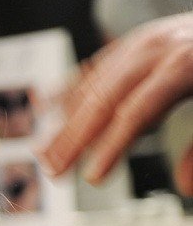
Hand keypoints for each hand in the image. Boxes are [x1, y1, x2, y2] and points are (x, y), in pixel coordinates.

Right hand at [39, 14, 192, 192]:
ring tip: (47, 154)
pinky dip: (76, 86)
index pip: (137, 111)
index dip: (113, 146)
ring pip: (97, 81)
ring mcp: (146, 39)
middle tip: (53, 172)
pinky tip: (53, 107)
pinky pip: (101, 64)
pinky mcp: (141, 38)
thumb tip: (185, 186)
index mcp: (184, 65)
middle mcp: (159, 47)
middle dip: (76, 137)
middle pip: (106, 97)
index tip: (93, 178)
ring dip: (69, 120)